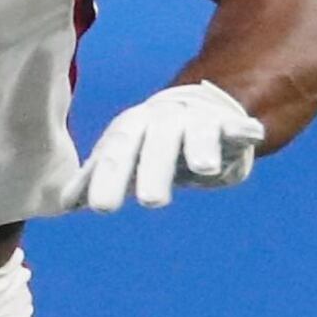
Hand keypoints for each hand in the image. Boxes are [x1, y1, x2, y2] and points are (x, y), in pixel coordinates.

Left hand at [81, 80, 265, 211]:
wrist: (196, 108)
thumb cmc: (152, 144)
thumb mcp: (125, 156)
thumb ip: (97, 178)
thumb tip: (63, 204)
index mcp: (132, 130)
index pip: (116, 154)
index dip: (108, 179)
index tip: (101, 208)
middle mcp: (161, 122)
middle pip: (154, 145)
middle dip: (152, 171)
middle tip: (151, 202)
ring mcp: (196, 121)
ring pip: (196, 133)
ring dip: (199, 148)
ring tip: (202, 167)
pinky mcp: (227, 125)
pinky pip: (236, 127)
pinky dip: (243, 129)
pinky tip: (252, 133)